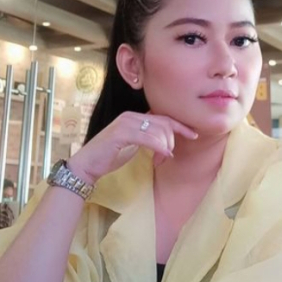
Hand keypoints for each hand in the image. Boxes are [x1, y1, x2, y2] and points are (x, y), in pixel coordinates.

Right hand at [67, 112, 197, 183]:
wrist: (87, 165)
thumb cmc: (110, 156)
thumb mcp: (133, 144)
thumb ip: (148, 139)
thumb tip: (167, 144)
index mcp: (135, 117)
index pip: (164, 118)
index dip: (181, 126)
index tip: (194, 135)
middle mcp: (131, 116)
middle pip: (164, 123)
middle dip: (172, 140)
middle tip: (168, 157)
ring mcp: (125, 123)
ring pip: (158, 131)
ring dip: (165, 147)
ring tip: (162, 159)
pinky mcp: (120, 134)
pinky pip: (148, 138)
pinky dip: (159, 147)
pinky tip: (163, 156)